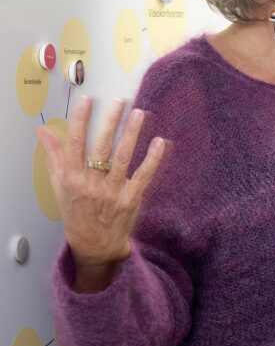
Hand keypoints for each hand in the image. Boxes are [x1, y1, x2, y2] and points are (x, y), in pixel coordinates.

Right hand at [35, 96, 166, 291]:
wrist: (95, 245)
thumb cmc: (76, 211)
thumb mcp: (60, 185)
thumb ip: (54, 156)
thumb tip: (43, 130)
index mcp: (71, 178)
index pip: (75, 144)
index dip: (81, 120)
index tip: (88, 100)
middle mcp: (91, 184)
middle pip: (100, 147)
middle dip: (110, 122)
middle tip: (119, 101)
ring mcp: (113, 192)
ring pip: (123, 158)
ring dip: (132, 134)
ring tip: (139, 113)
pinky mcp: (131, 199)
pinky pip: (144, 175)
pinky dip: (153, 159)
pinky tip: (160, 142)